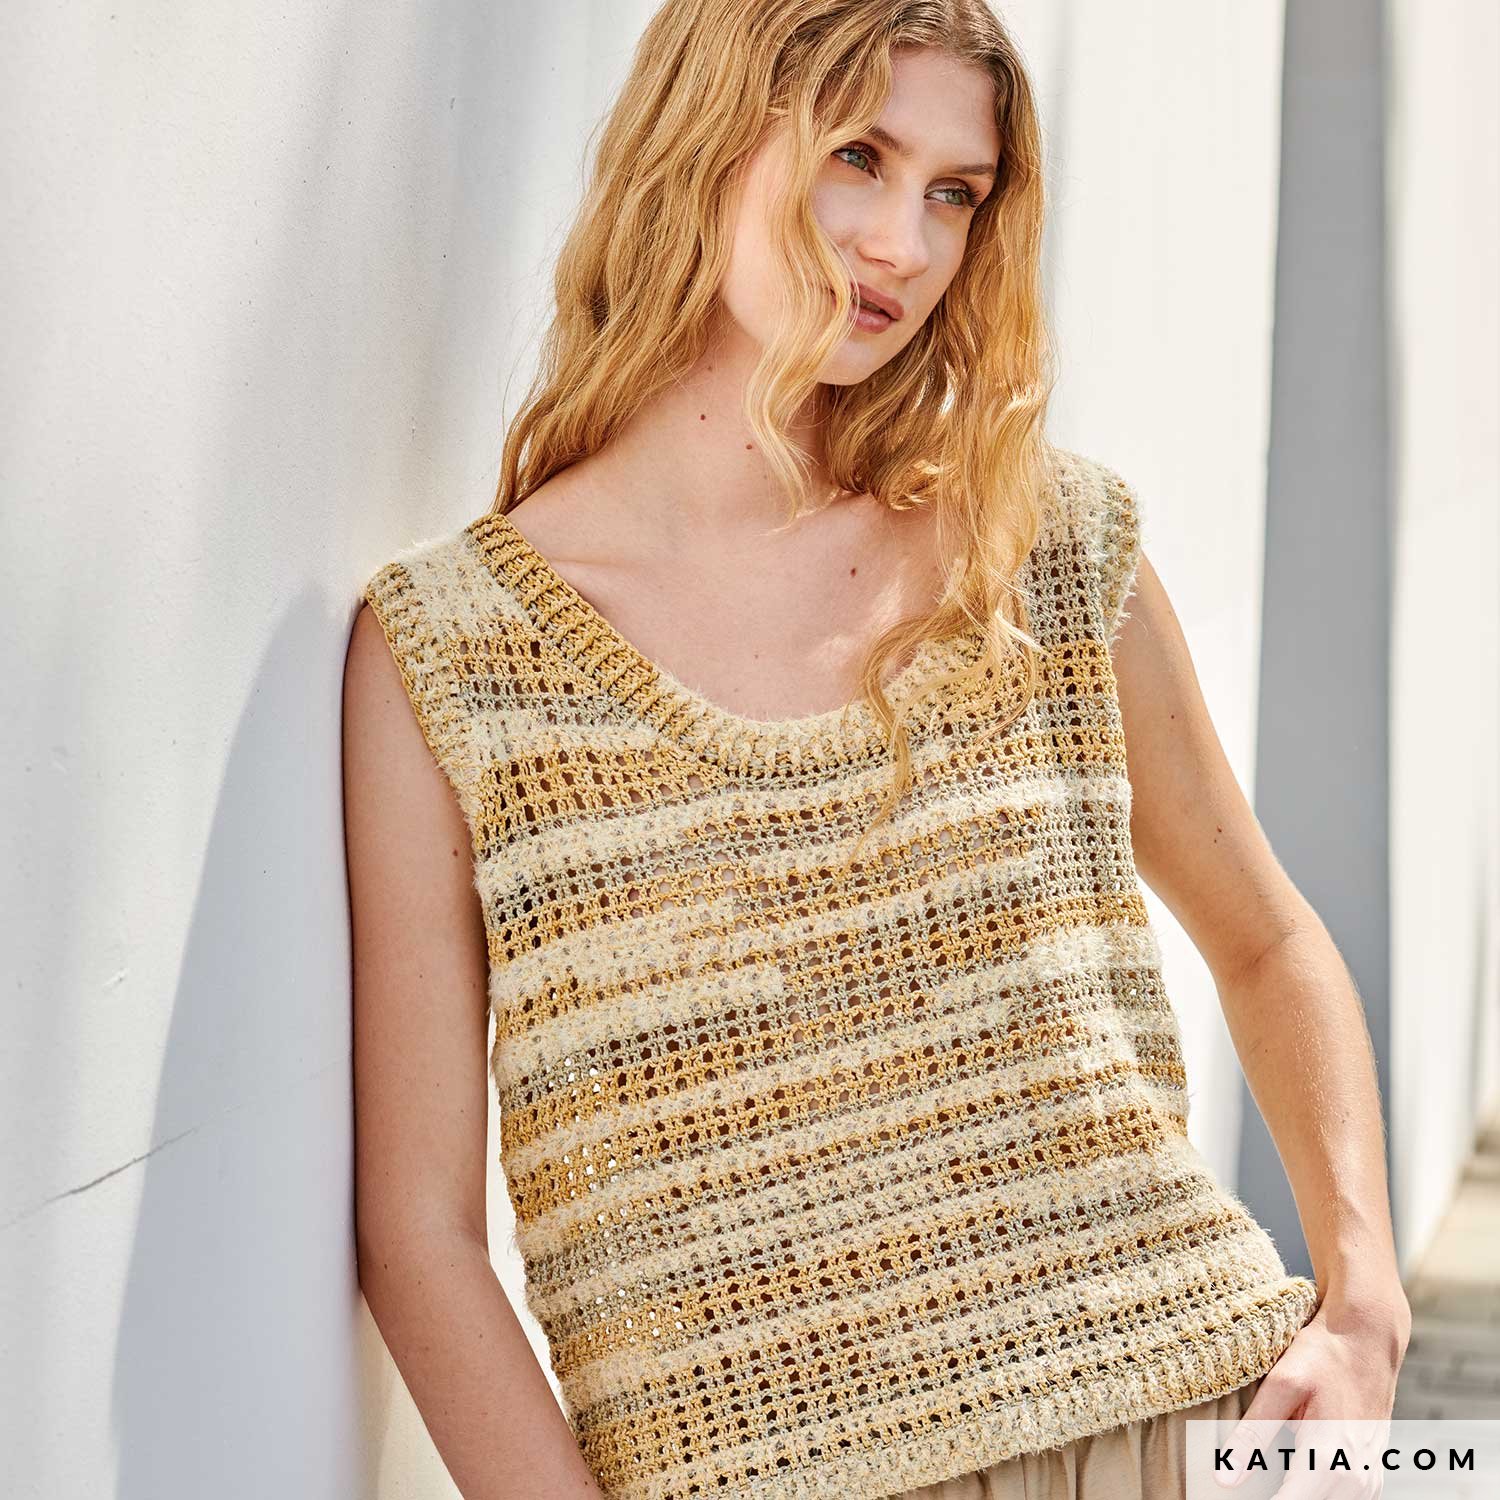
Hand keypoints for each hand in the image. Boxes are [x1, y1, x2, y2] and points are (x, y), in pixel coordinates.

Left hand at [1213, 1286, 1410, 1497]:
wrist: (1368, 1339)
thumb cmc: (1323, 1356)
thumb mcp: (1281, 1385)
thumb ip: (1253, 1435)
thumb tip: (1224, 1480)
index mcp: (1329, 1462)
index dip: (1255, 1499)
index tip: (1231, 1491)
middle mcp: (1355, 1482)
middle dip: (1267, 1492)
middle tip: (1239, 1474)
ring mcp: (1367, 1483)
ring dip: (1290, 1490)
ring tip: (1263, 1461)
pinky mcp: (1369, 1478)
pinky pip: (1337, 1496)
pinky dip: (1309, 1487)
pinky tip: (1289, 1465)